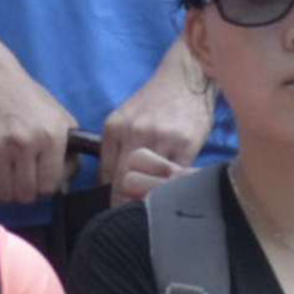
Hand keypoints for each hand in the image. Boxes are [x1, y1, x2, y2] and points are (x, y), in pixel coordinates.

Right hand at [0, 67, 77, 208]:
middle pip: (27, 195)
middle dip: (27, 194)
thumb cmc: (31, 102)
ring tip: (9, 182)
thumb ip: (70, 153)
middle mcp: (25, 143)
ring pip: (5, 196)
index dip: (46, 190)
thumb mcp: (61, 119)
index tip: (41, 182)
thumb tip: (66, 186)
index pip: (50, 187)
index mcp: (51, 137)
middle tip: (23, 182)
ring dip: (8, 195)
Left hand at [95, 58, 214, 204]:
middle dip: (127, 201)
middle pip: (125, 182)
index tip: (116, 209)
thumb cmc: (154, 102)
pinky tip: (173, 187)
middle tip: (133, 215)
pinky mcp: (187, 143)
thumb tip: (108, 186)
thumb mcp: (125, 118)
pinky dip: (173, 185)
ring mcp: (162, 138)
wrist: (186, 78)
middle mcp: (135, 132)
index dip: (110, 196)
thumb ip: (114, 148)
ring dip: (152, 194)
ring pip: (151, 181)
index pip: (106, 174)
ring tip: (154, 202)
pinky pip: (176, 176)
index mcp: (115, 127)